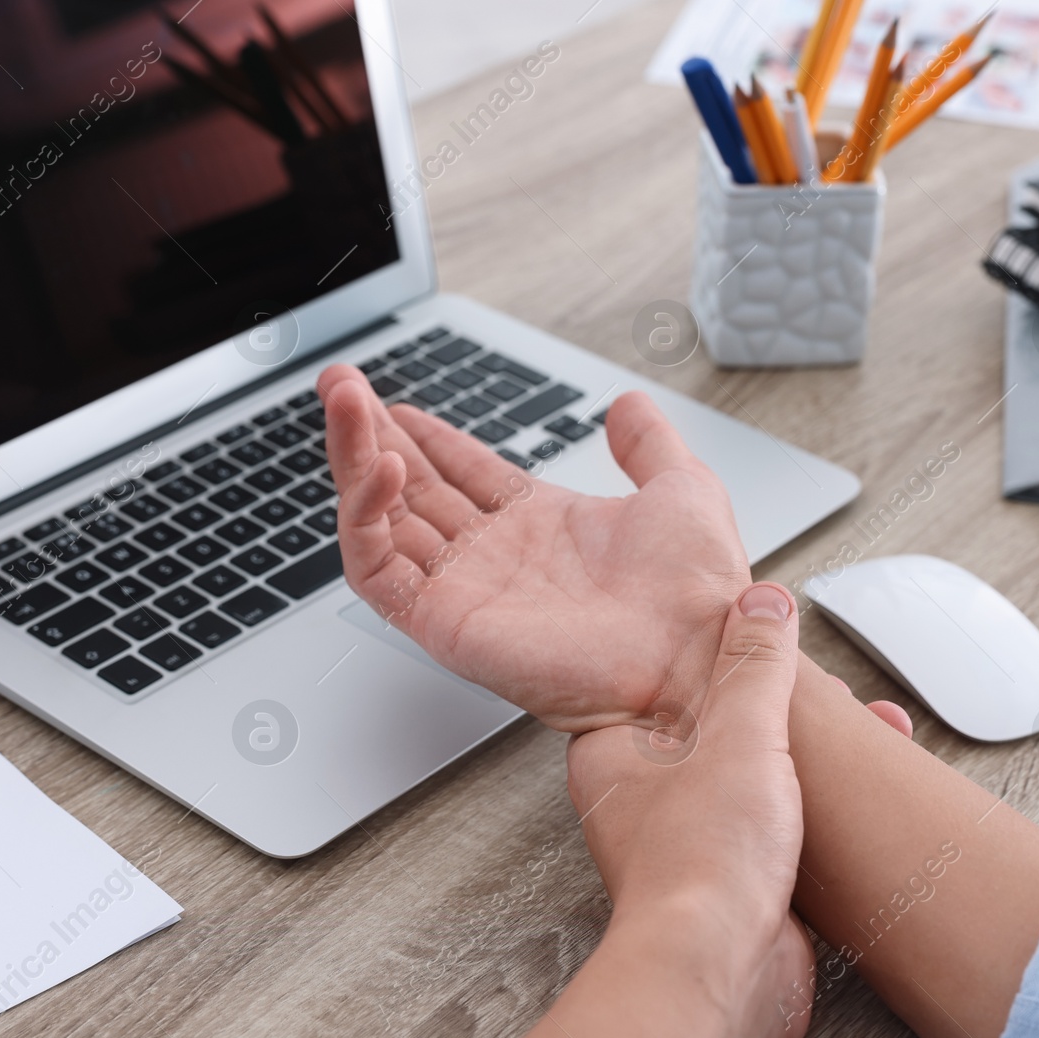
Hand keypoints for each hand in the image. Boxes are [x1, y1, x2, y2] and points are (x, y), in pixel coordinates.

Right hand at [319, 365, 751, 732]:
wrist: (698, 651)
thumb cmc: (698, 591)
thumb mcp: (681, 487)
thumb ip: (648, 443)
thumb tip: (626, 404)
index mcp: (538, 525)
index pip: (457, 473)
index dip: (423, 436)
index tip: (388, 402)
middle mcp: (493, 557)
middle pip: (408, 489)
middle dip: (368, 434)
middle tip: (339, 384)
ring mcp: (464, 589)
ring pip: (380, 521)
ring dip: (353, 459)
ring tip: (342, 403)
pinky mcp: (445, 622)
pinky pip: (379, 573)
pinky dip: (365, 520)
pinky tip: (379, 469)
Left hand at [509, 582, 812, 1037]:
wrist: (724, 972)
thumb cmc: (699, 869)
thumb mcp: (739, 735)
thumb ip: (753, 666)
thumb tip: (762, 606)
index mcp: (611, 754)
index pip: (655, 682)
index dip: (707, 655)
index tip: (751, 633)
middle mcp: (639, 800)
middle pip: (709, 727)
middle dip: (773, 705)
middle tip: (816, 687)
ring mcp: (686, 840)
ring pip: (747, 775)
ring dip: (802, 755)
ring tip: (854, 728)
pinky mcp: (731, 879)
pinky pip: (774, 824)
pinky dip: (814, 806)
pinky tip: (851, 796)